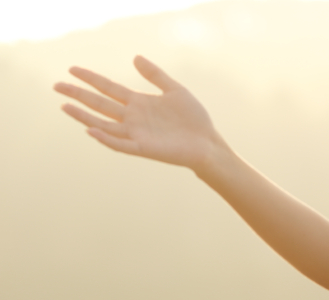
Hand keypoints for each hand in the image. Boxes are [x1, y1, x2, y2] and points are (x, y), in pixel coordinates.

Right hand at [54, 56, 224, 173]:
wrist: (207, 143)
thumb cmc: (194, 119)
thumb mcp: (175, 90)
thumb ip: (155, 75)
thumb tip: (135, 57)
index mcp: (139, 103)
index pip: (109, 88)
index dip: (91, 79)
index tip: (72, 69)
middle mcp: (133, 118)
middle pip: (100, 105)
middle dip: (79, 95)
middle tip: (56, 85)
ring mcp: (137, 134)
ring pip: (104, 125)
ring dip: (84, 117)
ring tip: (65, 106)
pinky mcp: (144, 148)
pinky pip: (121, 145)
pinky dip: (106, 139)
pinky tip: (92, 130)